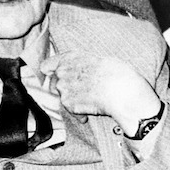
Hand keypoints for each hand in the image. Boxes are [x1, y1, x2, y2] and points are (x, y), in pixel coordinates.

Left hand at [40, 51, 159, 133]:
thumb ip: (87, 65)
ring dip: (75, 100)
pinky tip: (93, 110)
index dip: (51, 71)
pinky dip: (80, 112)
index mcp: (71, 57)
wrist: (122, 92)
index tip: (56, 76)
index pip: (47, 65)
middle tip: (84, 92)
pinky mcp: (68, 104)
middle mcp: (63, 72)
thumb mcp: (102, 60)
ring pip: (65, 97)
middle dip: (68, 88)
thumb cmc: (118, 74)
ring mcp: (63, 89)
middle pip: (56, 83)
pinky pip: (71, 110)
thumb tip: (88, 72)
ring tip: (92, 102)